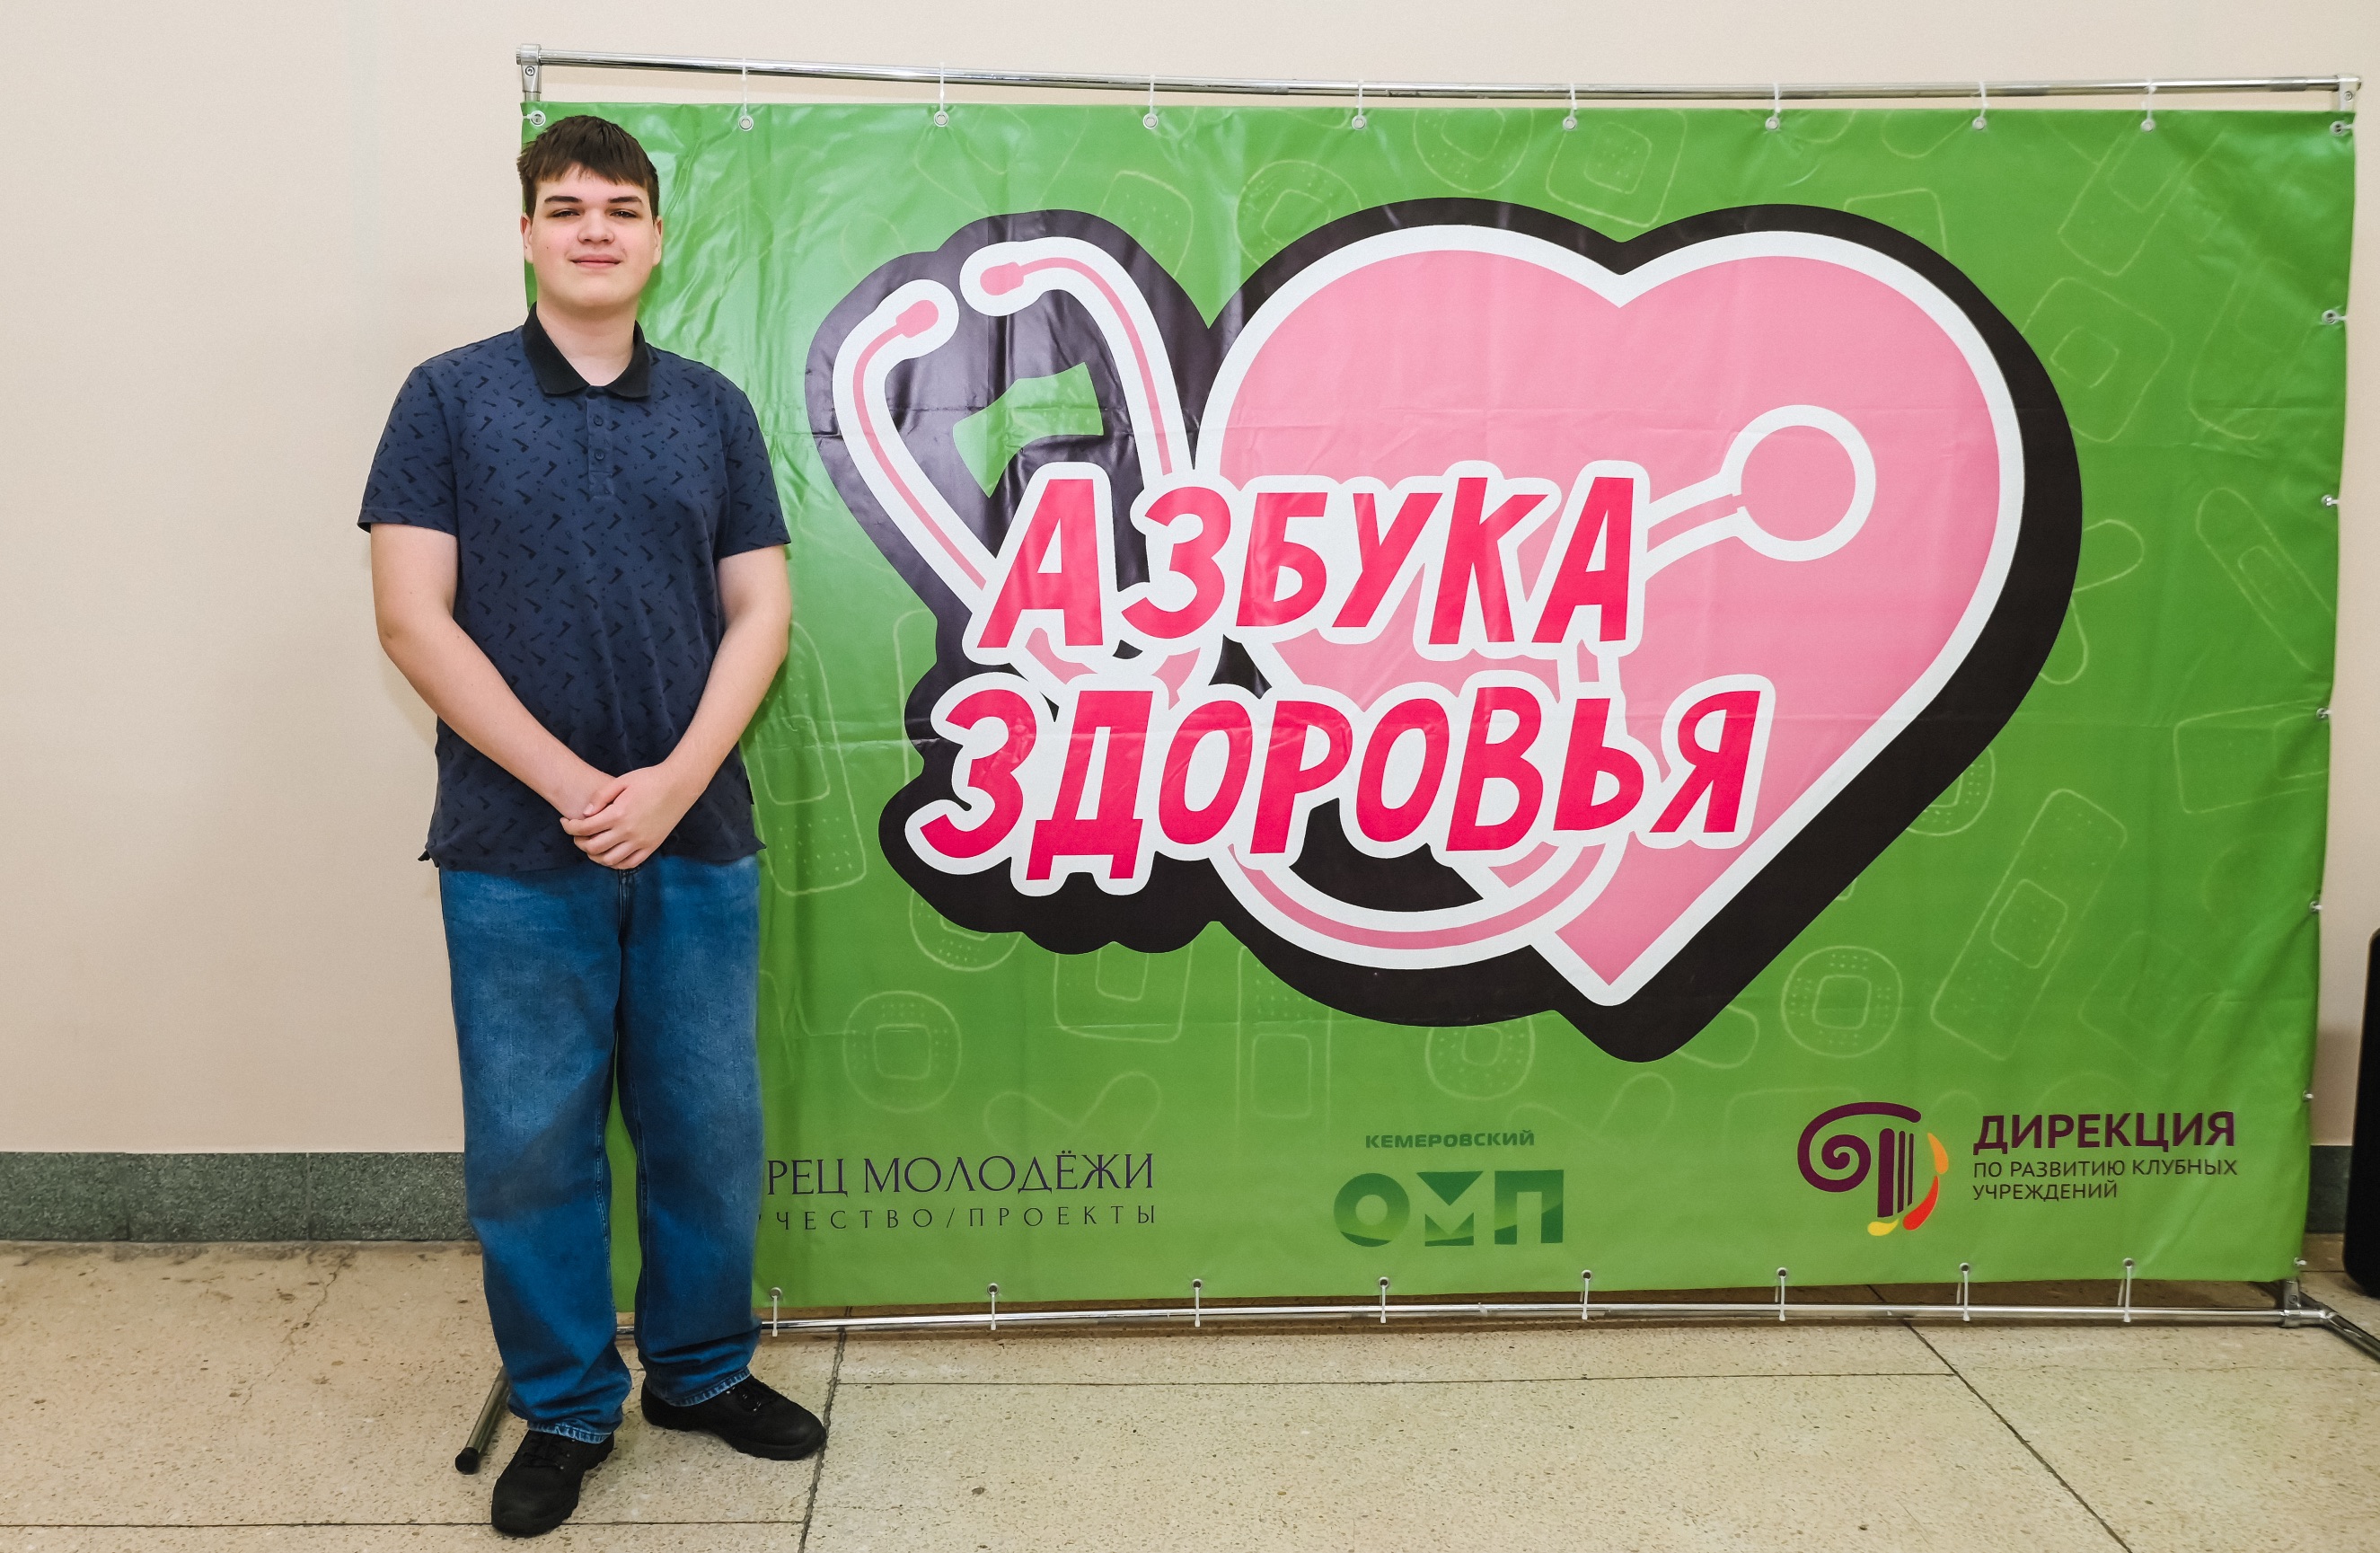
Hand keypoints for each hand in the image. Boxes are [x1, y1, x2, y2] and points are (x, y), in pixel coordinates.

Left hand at [560, 762, 704, 869]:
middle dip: (579, 842)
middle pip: (593, 847)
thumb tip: (585, 814)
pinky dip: (615, 863)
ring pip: (609, 860)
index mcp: (618, 814)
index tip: (566, 822)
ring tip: (591, 845)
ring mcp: (641, 842)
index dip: (570, 827)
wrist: (679, 785)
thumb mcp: (621, 781)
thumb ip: (600, 797)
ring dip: (594, 856)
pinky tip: (609, 854)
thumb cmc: (649, 779)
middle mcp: (628, 832)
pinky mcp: (651, 846)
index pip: (584, 828)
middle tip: (577, 834)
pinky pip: (629, 864)